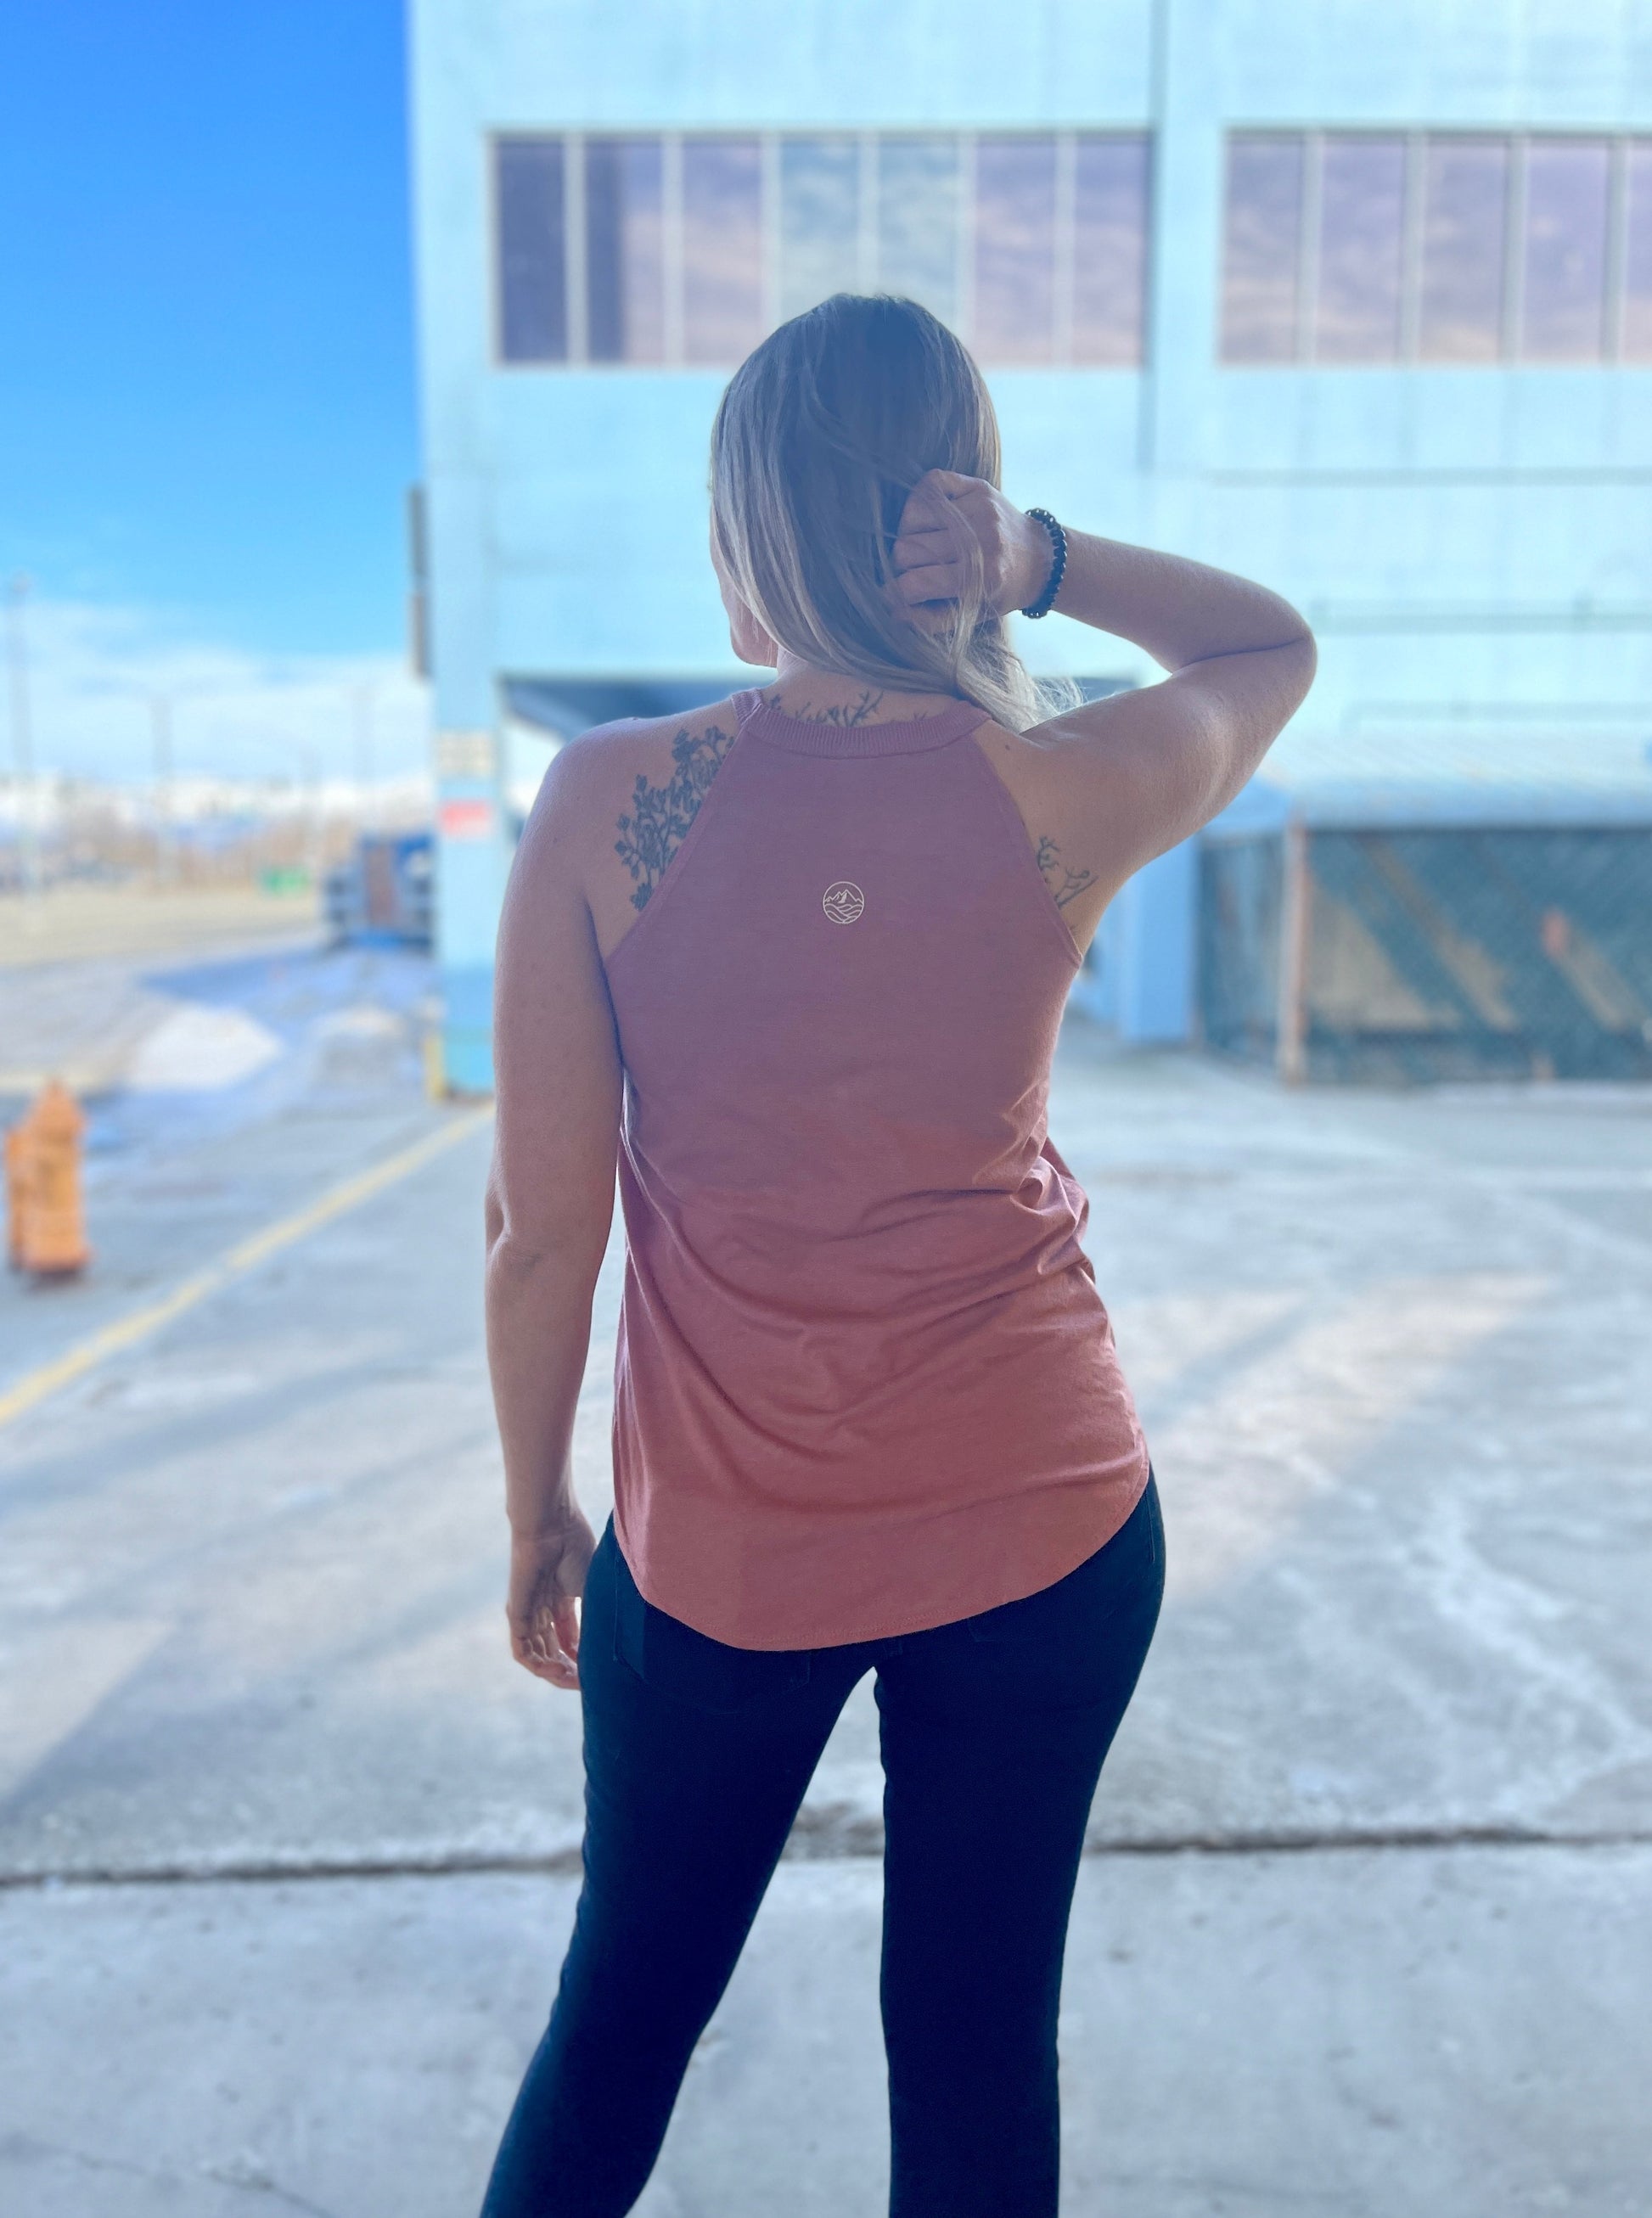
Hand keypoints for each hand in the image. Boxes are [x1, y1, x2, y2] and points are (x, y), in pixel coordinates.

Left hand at [506, 1506, 595, 1689]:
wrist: (552, 1525)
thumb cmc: (575, 1547)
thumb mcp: (593, 1589)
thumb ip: (598, 1617)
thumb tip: (615, 1647)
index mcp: (562, 1599)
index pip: (570, 1639)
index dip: (584, 1657)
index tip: (601, 1670)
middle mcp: (543, 1609)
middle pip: (554, 1651)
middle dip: (571, 1670)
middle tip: (588, 1682)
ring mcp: (528, 1613)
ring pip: (538, 1655)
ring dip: (556, 1672)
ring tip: (576, 1680)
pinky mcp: (517, 1615)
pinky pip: (522, 1651)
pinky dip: (539, 1666)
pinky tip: (559, 1669)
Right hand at [890, 470, 1052, 626]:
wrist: (1041, 559)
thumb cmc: (999, 592)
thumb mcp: (970, 617)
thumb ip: (929, 620)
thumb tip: (891, 608)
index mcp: (982, 579)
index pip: (916, 583)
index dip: (895, 592)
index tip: (892, 594)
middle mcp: (983, 542)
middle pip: (908, 550)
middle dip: (902, 565)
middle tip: (914, 569)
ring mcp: (981, 510)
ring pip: (912, 517)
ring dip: (908, 534)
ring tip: (922, 545)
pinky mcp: (979, 488)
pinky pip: (930, 484)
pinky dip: (920, 501)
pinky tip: (927, 519)